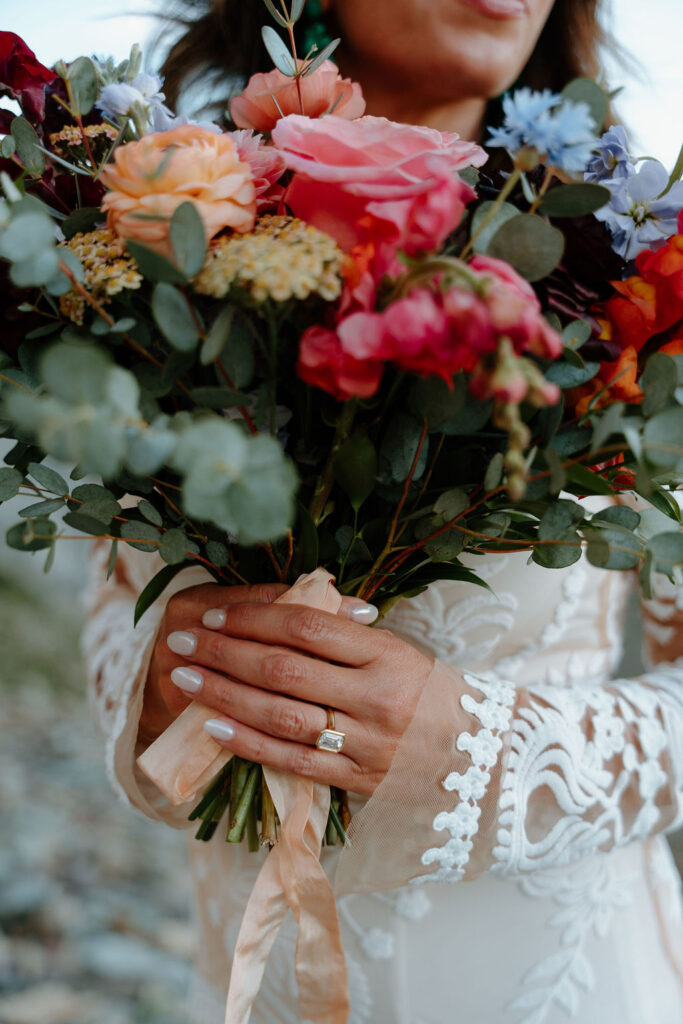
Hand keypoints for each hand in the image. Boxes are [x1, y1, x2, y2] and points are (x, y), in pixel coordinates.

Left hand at [164, 600, 433, 795]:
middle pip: (284, 668)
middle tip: (183, 641)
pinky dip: (250, 744)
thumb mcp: (399, 651)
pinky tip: (215, 728)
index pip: (308, 626)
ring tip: (185, 678)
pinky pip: (294, 762)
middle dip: (225, 652)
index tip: (217, 613)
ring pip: (281, 715)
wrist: (484, 756)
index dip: (255, 617)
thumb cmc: (434, 693)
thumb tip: (282, 610)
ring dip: (225, 695)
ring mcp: (366, 743)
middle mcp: (376, 696)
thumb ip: (345, 635)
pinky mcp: (358, 781)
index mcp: (387, 653)